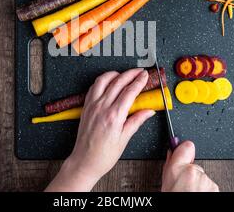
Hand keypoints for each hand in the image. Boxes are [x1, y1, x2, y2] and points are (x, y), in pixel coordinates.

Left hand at [45, 68, 155, 191]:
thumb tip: (149, 111)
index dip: (139, 81)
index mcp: (114, 116)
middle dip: (130, 74)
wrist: (84, 161)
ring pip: (103, 81)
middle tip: (139, 71)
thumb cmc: (103, 155)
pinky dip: (102, 81)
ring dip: (115, 74)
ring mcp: (92, 106)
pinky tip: (108, 82)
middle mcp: (102, 108)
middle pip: (118, 82)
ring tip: (124, 74)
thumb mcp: (124, 139)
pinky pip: (94, 87)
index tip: (145, 75)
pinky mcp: (86, 107)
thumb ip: (137, 121)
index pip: (129, 92)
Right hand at [161, 141, 218, 191]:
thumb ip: (170, 166)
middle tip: (183, 185)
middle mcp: (193, 172)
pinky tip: (197, 195)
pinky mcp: (215, 188)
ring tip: (190, 193)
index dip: (184, 149)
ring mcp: (206, 181)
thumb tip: (173, 153)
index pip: (186, 146)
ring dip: (198, 183)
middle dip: (190, 173)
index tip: (183, 149)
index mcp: (177, 170)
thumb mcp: (165, 184)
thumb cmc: (173, 198)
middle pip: (194, 165)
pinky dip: (205, 190)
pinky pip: (210, 185)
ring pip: (203, 176)